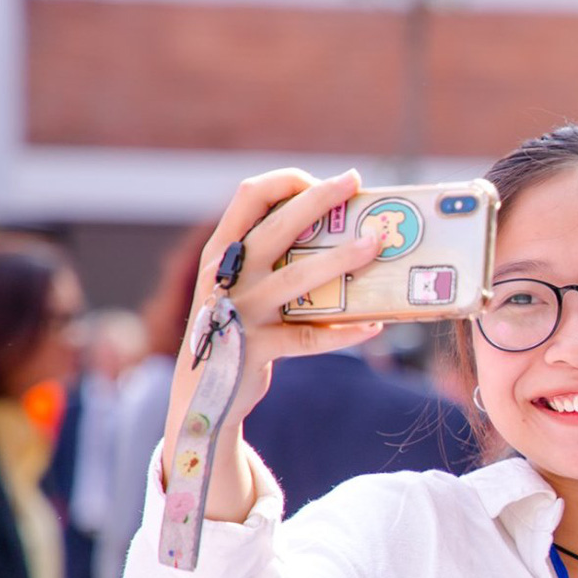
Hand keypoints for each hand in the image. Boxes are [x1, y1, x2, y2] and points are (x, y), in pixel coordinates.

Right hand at [161, 169, 386, 501]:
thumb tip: (338, 234)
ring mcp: (239, 312)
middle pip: (277, 226)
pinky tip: (374, 326)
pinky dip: (343, 332)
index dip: (287, 181)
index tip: (325, 182)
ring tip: (376, 245)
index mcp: (221, 252)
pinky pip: (308, 337)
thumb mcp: (239, 287)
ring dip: (341, 259)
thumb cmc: (237, 330)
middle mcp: (226, 275)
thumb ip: (269, 259)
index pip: (248, 196)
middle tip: (355, 182)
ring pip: (296, 277)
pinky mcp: (254, 349)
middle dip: (320, 200)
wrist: (202, 396)